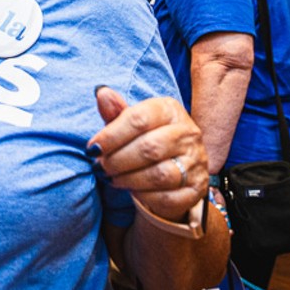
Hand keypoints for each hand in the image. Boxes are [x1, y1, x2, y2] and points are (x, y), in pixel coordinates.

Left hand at [89, 86, 206, 223]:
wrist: (173, 168)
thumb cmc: (144, 139)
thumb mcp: (129, 123)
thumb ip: (115, 111)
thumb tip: (101, 93)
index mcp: (169, 110)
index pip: (139, 119)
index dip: (111, 136)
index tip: (92, 149)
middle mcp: (188, 133)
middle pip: (149, 148)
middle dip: (117, 160)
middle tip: (100, 167)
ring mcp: (196, 161)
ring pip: (160, 175)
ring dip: (128, 179)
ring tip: (111, 178)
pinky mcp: (197, 188)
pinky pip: (168, 197)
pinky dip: (145, 197)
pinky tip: (131, 191)